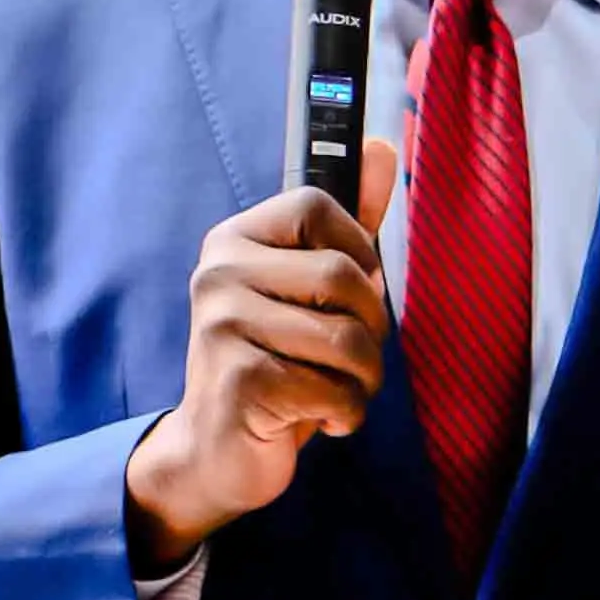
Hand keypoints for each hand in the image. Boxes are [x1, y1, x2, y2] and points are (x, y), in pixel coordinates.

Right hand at [124, 140, 398, 567]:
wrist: (216, 452)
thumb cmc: (274, 362)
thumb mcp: (308, 290)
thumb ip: (347, 224)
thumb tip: (383, 147)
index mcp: (233, 240)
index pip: (316, 205)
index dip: (358, 251)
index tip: (354, 291)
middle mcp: (217, 274)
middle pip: (343, 276)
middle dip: (373, 329)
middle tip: (355, 359)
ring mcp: (222, 326)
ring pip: (347, 339)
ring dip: (364, 379)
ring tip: (341, 392)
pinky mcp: (239, 382)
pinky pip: (334, 390)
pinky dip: (346, 414)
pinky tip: (320, 421)